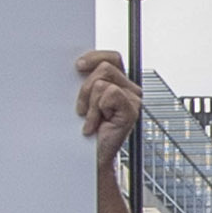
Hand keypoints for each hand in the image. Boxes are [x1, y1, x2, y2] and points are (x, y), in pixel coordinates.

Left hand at [74, 48, 137, 166]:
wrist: (91, 155)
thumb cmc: (87, 129)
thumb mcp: (83, 99)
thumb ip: (86, 80)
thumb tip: (79, 66)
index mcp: (119, 83)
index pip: (112, 57)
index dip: (94, 57)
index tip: (78, 66)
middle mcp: (130, 89)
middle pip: (105, 67)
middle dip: (86, 87)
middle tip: (83, 107)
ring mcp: (133, 100)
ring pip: (102, 82)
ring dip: (90, 102)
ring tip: (90, 118)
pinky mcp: (132, 110)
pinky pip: (109, 94)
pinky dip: (96, 110)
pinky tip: (96, 124)